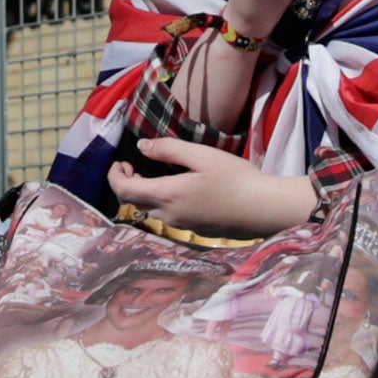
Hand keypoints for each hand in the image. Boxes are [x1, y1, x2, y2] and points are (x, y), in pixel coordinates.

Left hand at [108, 137, 318, 236]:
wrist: (262, 209)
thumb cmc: (235, 178)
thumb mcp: (202, 155)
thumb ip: (168, 149)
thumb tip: (141, 147)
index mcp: (167, 195)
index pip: (124, 191)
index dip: (115, 177)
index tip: (120, 162)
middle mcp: (169, 216)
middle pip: (133, 204)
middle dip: (127, 184)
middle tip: (133, 166)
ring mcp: (181, 226)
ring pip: (150, 212)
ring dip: (143, 194)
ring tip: (152, 175)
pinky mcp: (194, 231)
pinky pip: (166, 217)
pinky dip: (159, 202)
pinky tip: (175, 189)